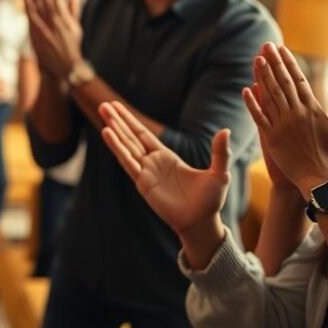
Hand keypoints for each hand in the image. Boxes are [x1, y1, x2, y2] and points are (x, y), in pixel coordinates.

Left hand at [23, 0, 84, 79]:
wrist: (65, 69)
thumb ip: (74, 10)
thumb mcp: (76, 28)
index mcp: (65, 16)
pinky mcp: (37, 32)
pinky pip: (31, 12)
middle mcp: (55, 18)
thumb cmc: (72, 48)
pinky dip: (27, 0)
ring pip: (37, 0)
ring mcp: (45, 25)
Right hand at [100, 101, 230, 236]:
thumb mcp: (219, 173)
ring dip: (114, 130)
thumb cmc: (210, 201)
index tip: (117, 107)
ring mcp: (146, 172)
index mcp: (166, 157)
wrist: (202, 222)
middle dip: (117, 121)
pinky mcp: (143, 183)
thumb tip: (225, 131)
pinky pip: (128, 162)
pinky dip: (117, 147)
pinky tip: (107, 133)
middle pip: (130, 137)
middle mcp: (152, 163)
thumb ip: (219, 152)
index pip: (143, 134)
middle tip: (103, 105)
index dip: (130, 121)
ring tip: (102, 113)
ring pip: (126, 146)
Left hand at [242, 43, 327, 199]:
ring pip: (270, 95)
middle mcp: (296, 113)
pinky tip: (245, 89)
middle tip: (265, 45)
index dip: (288, 63)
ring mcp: (282, 124)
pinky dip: (252, 103)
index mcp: (312, 109)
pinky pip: (259, 116)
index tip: (281, 49)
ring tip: (256, 59)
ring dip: (262, 76)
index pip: (298, 80)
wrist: (317, 176)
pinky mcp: (270, 137)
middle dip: (273, 62)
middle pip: (282, 82)